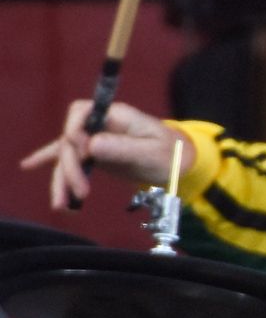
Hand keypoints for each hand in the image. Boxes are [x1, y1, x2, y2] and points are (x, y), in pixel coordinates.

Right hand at [19, 99, 190, 210]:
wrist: (180, 163)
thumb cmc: (171, 153)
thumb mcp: (152, 152)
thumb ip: (123, 148)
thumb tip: (91, 145)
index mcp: (116, 115)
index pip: (80, 112)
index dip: (74, 132)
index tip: (83, 155)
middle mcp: (101, 125)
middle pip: (70, 140)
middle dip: (70, 167)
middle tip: (80, 192)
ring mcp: (96, 140)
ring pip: (67, 156)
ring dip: (62, 179)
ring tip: (61, 205)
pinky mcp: (94, 156)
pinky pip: (71, 163)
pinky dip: (58, 173)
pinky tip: (33, 172)